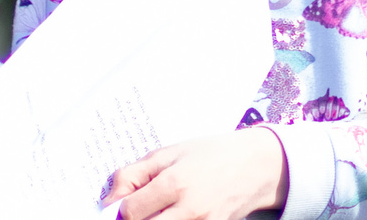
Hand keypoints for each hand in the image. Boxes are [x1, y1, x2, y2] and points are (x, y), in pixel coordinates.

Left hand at [106, 129, 290, 219]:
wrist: (256, 166)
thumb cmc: (210, 155)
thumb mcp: (169, 153)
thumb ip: (135, 174)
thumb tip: (109, 201)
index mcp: (175, 182)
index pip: (130, 211)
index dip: (118, 211)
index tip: (119, 206)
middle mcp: (189, 209)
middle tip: (138, 212)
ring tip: (157, 212)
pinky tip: (173, 215)